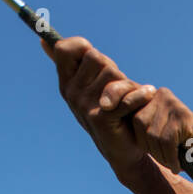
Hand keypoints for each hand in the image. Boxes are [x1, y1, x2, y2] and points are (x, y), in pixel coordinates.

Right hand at [42, 35, 149, 178]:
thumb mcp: (89, 87)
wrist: (125, 152)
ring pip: (112, 74)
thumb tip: (43, 41)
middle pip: (95, 57)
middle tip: (120, 87)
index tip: (97, 63)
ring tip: (132, 98)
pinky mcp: (101, 119)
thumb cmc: (112, 114)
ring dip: (128, 83)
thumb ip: (73, 64)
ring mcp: (84, 106)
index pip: (65, 49)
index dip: (82, 47)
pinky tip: (148, 95)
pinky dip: (140, 95)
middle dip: (113, 68)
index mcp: (67, 84)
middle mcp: (71, 94)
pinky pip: (123, 96)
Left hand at [98, 80, 192, 177]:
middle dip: (148, 146)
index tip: (107, 111)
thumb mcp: (154, 134)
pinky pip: (166, 140)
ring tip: (172, 159)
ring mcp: (171, 104)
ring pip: (152, 135)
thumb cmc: (180, 147)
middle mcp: (159, 95)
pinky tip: (178, 163)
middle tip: (164, 156)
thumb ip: (137, 124)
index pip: (126, 101)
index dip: (118, 105)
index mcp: (150, 96)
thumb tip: (107, 118)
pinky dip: (171, 157)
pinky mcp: (181, 116)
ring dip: (161, 154)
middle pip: (138, 123)